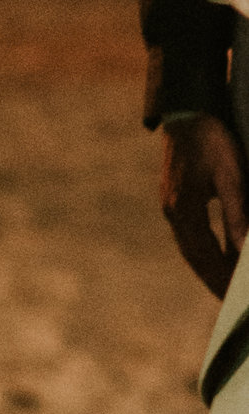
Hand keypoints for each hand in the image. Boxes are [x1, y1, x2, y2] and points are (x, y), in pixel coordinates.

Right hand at [160, 112, 245, 301]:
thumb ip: (237, 215)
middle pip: (194, 257)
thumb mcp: (232, 176)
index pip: (205, 256)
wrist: (187, 110)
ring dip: (208, 268)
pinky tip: (220, 254)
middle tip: (231, 304)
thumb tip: (243, 251)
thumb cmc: (212, 139)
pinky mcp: (176, 198)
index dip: (222, 279)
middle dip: (214, 280)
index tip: (235, 300)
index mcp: (183, 209)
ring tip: (227, 286)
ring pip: (191, 247)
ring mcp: (171, 205)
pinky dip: (205, 250)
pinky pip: (191, 234)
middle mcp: (172, 211)